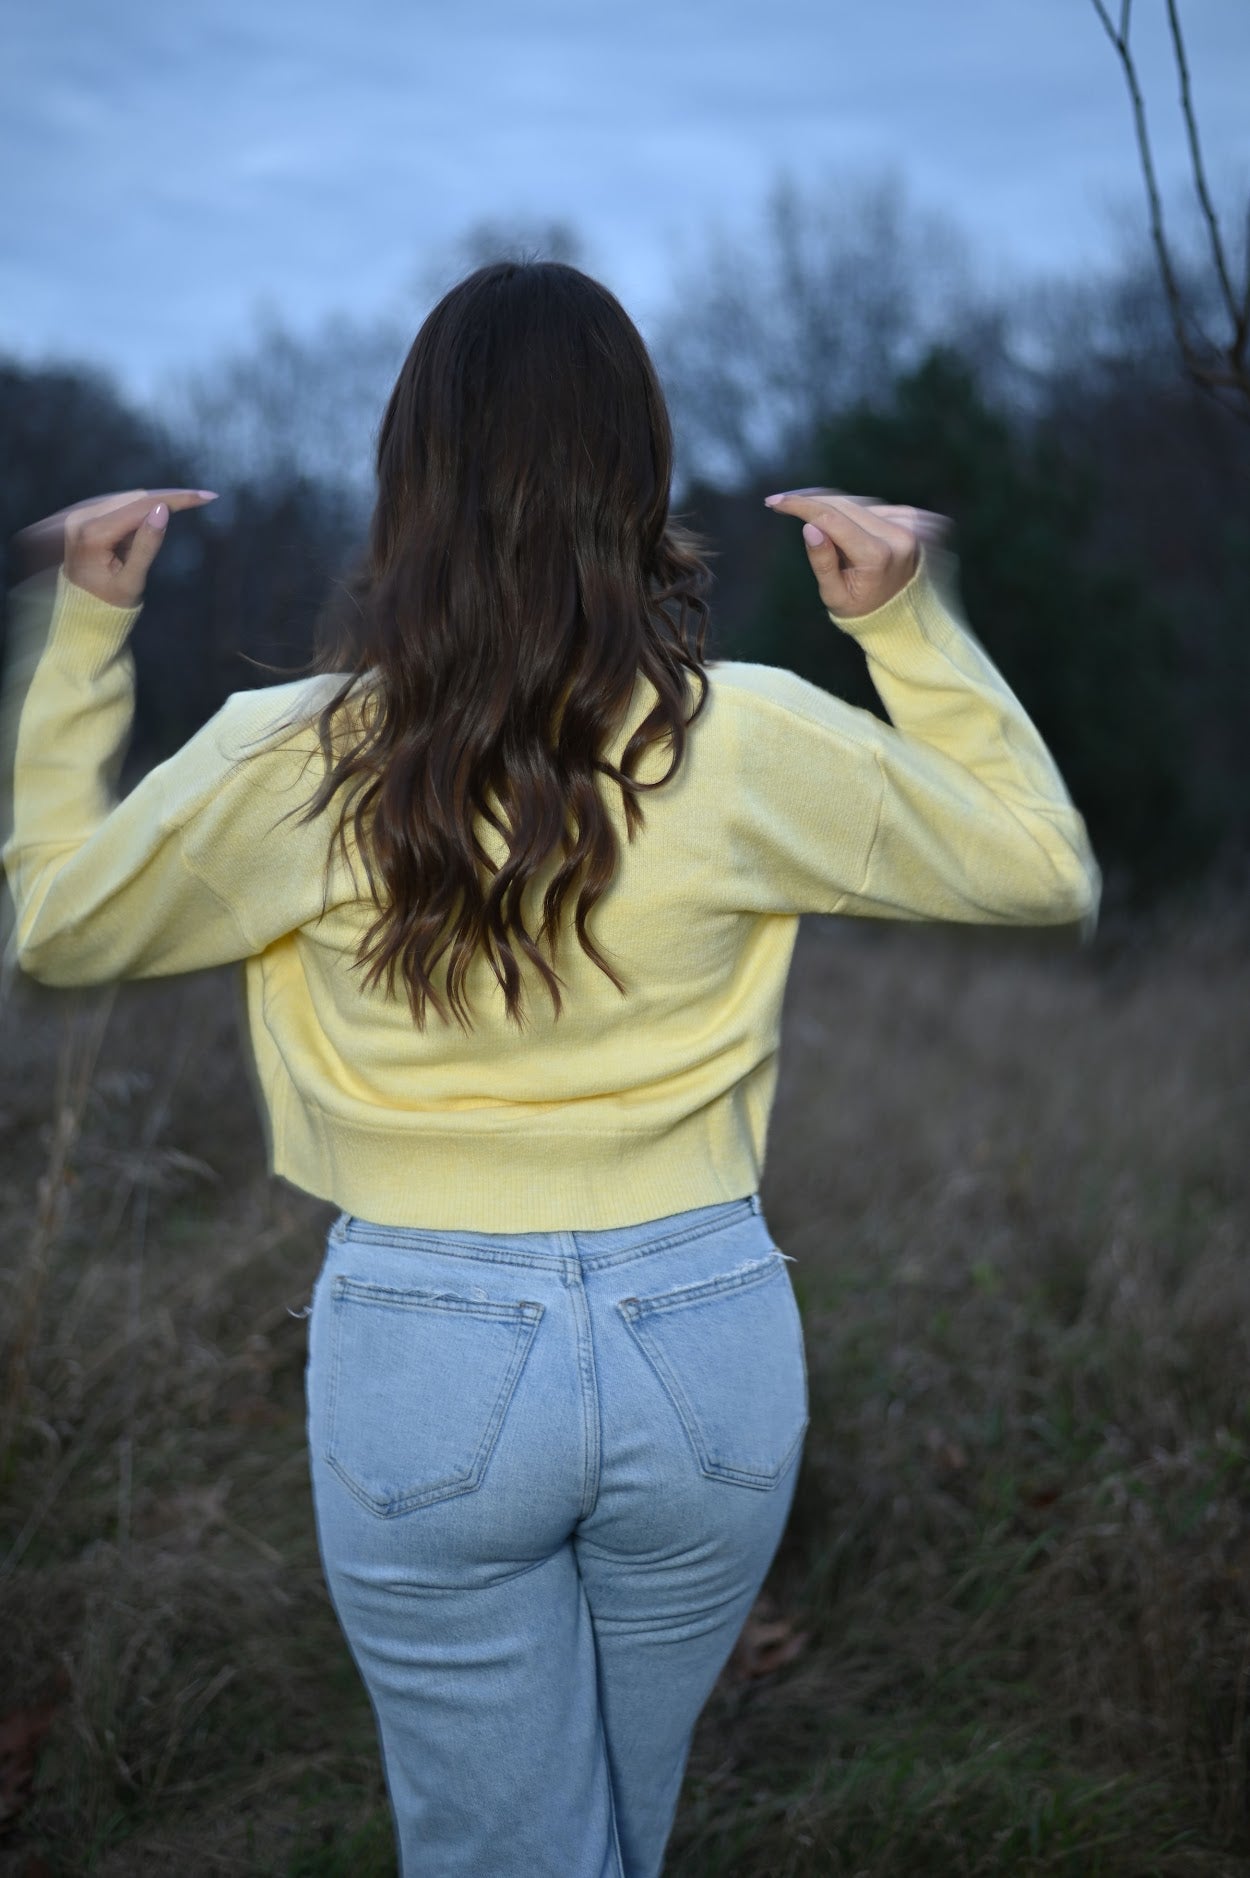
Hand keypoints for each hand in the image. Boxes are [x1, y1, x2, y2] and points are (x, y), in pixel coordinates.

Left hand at [12, 487, 216, 605]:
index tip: (205, 496)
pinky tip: (159, 513)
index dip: (173, 500)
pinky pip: (119, 505)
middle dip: (168, 497)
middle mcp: (82, 517)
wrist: (81, 611)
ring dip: (156, 502)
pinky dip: (142, 508)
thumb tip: (163, 510)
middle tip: (203, 496)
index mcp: (92, 533)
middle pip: (134, 498)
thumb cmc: (109, 603)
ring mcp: (80, 515)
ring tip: (187, 502)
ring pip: (128, 499)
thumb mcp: (132, 580)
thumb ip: (147, 546)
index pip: (139, 507)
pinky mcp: (84, 516)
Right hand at [763, 486, 952, 618]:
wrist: (903, 615)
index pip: (832, 518)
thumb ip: (822, 562)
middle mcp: (897, 534)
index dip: (801, 506)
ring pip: (857, 503)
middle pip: (844, 505)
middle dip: (812, 501)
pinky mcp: (911, 518)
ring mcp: (907, 524)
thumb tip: (809, 527)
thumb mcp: (835, 595)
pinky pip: (872, 506)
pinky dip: (852, 511)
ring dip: (832, 508)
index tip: (775, 501)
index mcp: (877, 555)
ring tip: (811, 520)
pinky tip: (840, 525)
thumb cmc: (863, 610)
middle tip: (782, 503)